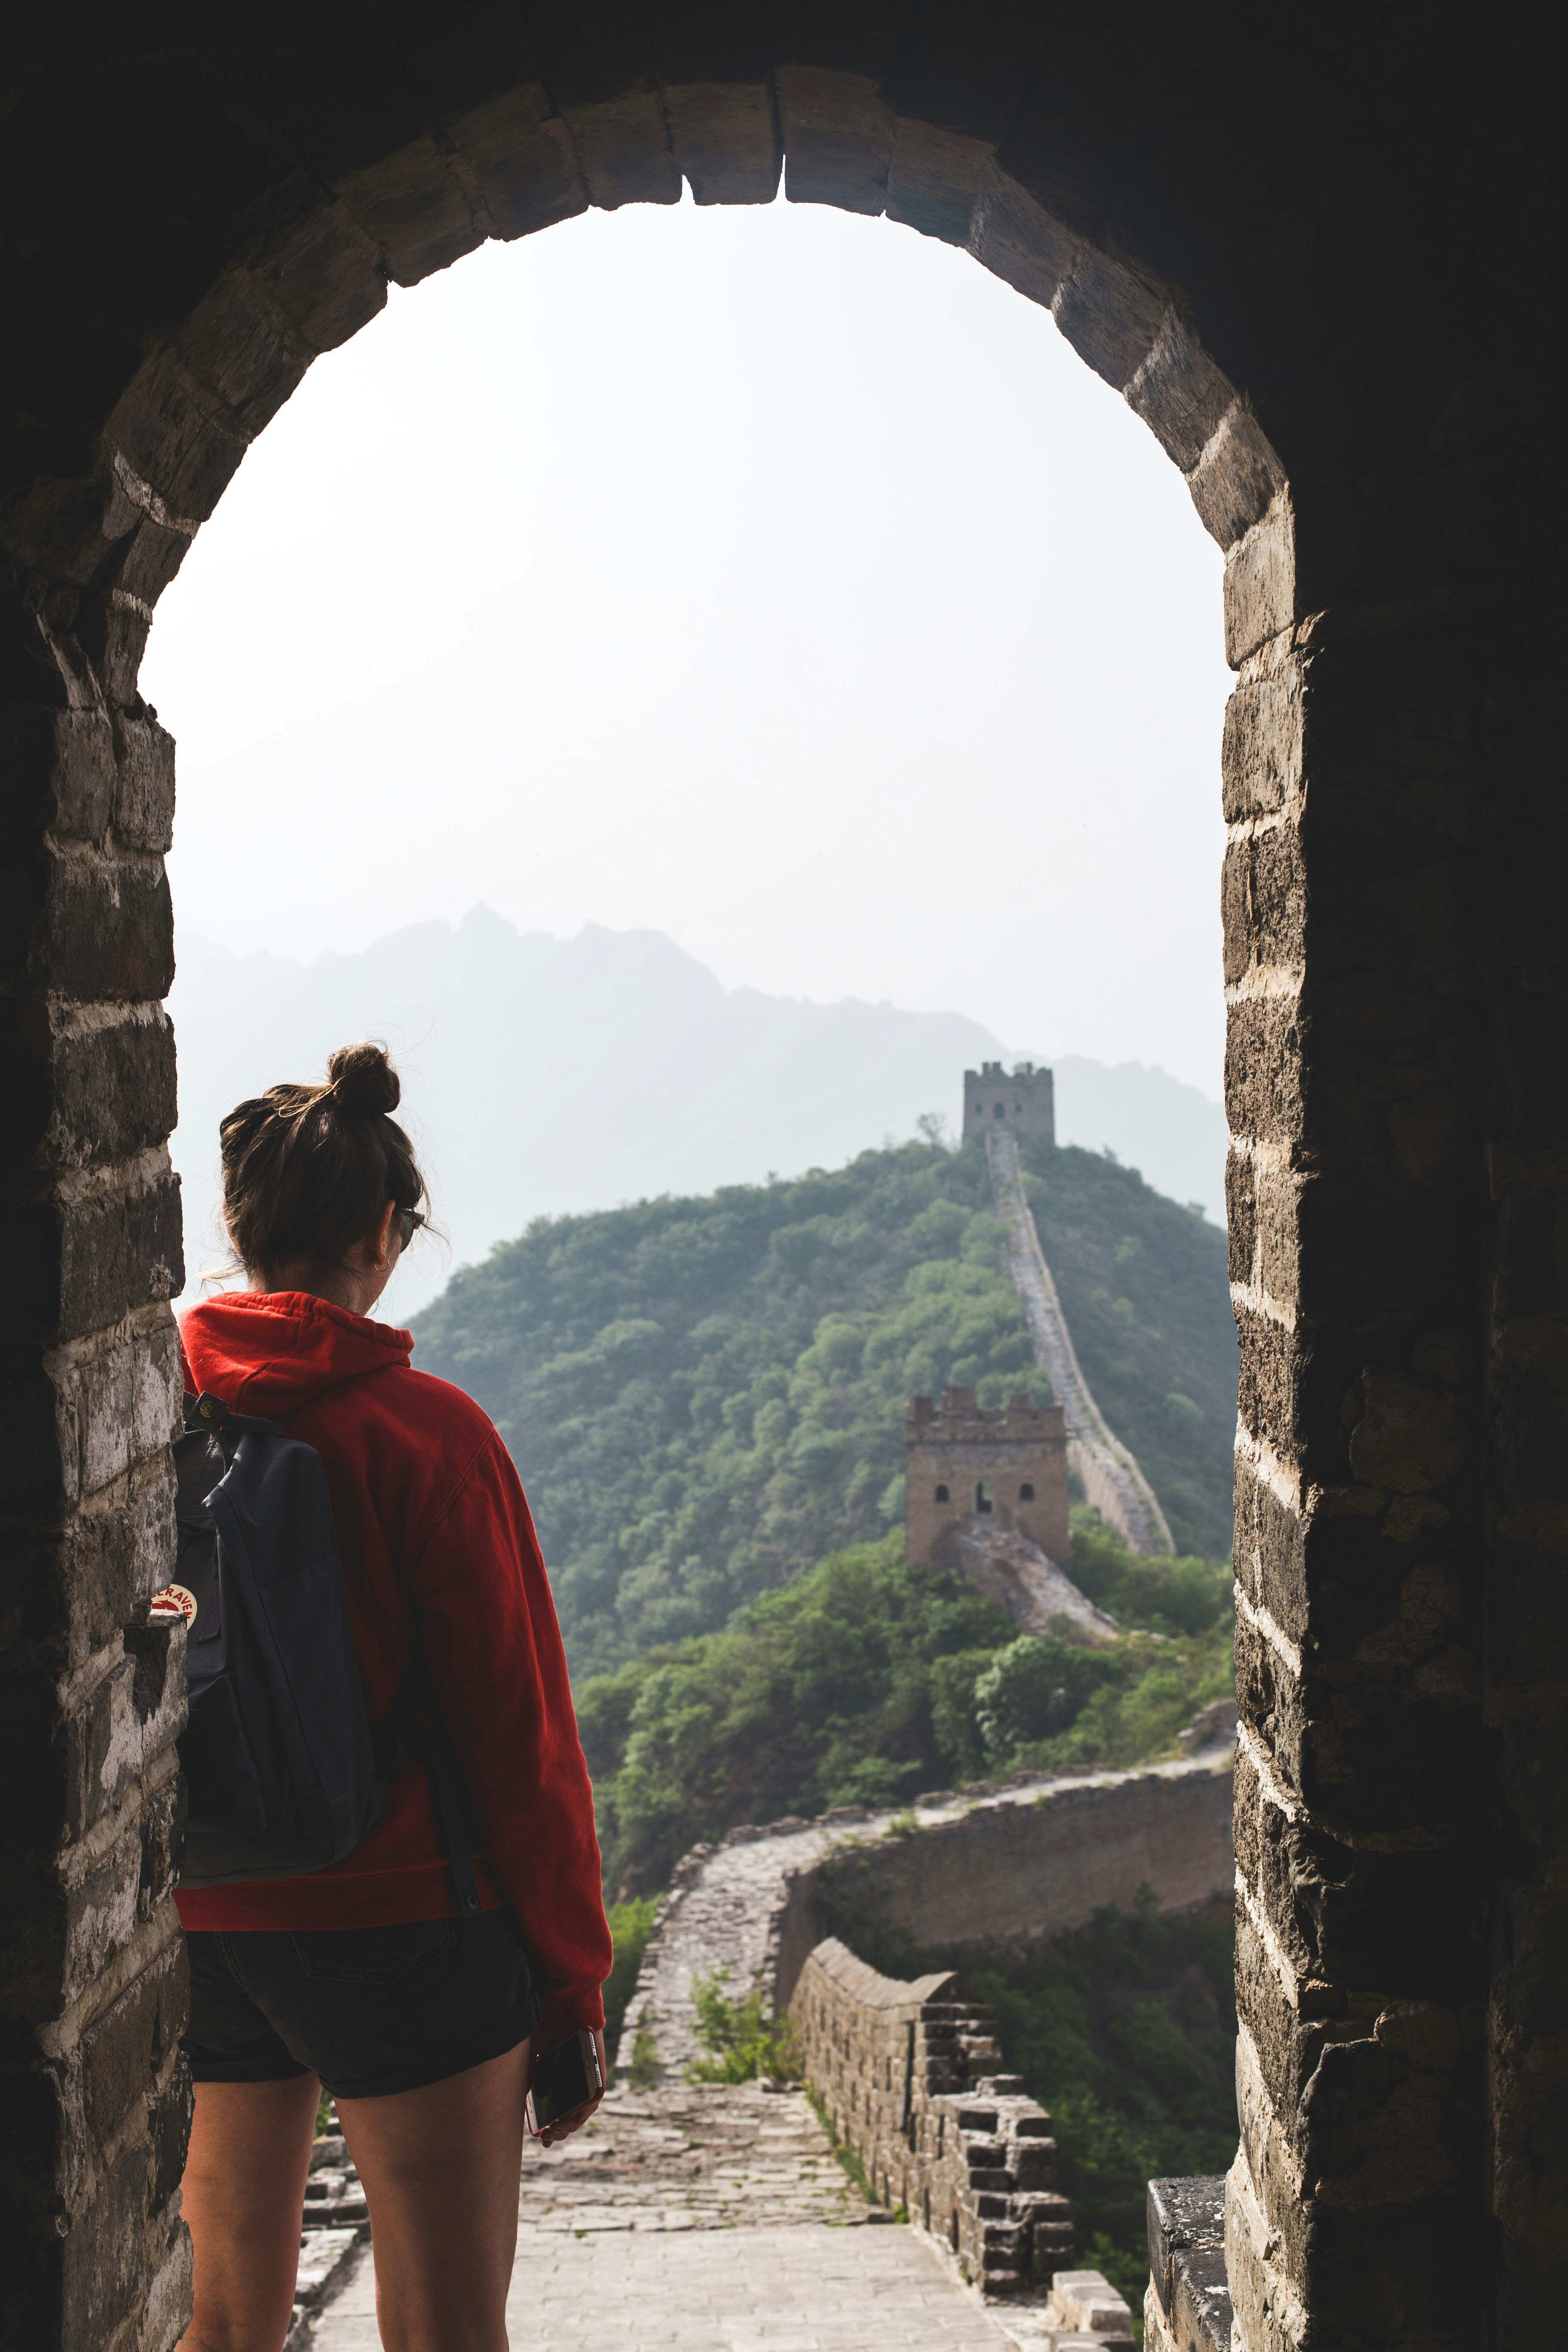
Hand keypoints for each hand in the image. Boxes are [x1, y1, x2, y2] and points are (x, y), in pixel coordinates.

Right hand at [536, 2029, 606, 2148]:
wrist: (562, 2009)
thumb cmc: (547, 2032)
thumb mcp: (533, 2065)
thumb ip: (532, 2088)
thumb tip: (528, 2113)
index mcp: (561, 2085)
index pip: (558, 2114)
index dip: (551, 2130)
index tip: (541, 2139)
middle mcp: (576, 2085)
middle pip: (571, 2117)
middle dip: (558, 2131)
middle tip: (546, 2136)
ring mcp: (589, 2082)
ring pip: (583, 2113)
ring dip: (569, 2126)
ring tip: (555, 2131)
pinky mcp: (599, 2075)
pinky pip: (594, 2099)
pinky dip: (583, 2112)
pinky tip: (570, 2120)